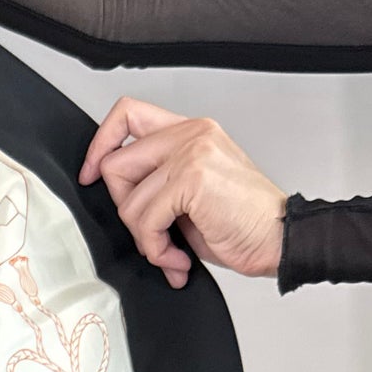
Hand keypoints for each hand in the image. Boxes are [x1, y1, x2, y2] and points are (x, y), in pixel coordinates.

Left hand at [79, 96, 286, 287]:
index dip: (100, 144)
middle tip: (151, 233)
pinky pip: (146, 219)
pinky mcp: (192, 177)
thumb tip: (118, 195)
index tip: (91, 174)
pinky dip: (157, 248)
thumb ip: (157, 181)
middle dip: (125, 209)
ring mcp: (192, 152)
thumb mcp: (192, 193)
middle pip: (115, 163)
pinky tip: (179, 257)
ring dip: (146, 239)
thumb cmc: (242, 222)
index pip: (126, 114)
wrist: (280, 238)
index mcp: (191, 131)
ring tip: (171, 251)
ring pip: (128, 199)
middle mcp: (191, 134)